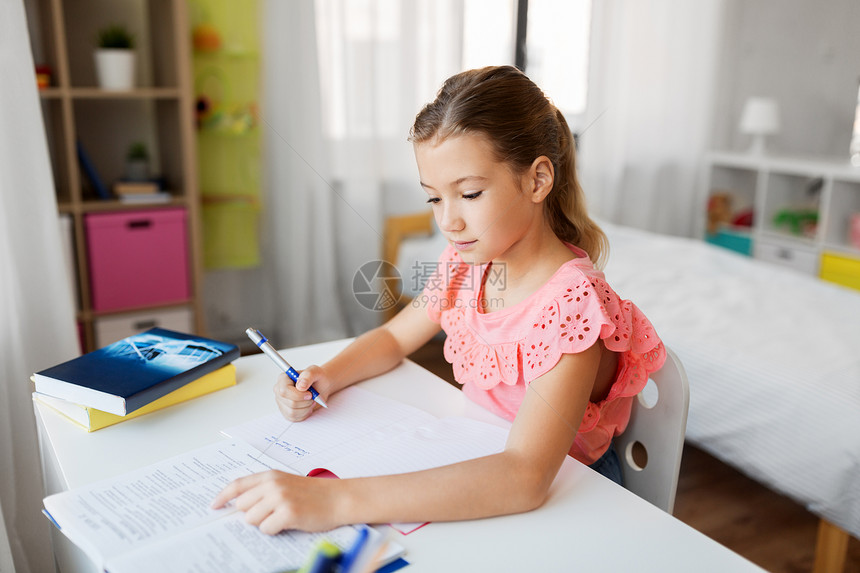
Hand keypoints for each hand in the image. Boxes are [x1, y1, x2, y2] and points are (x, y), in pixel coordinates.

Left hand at [211, 471, 339, 533]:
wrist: (337, 499)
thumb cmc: (313, 493)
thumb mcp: (286, 483)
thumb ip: (264, 489)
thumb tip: (239, 505)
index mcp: (271, 475)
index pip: (238, 485)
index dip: (223, 497)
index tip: (213, 506)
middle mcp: (273, 484)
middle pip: (242, 507)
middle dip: (252, 514)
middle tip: (271, 514)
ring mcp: (280, 498)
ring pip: (252, 520)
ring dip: (264, 523)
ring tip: (282, 517)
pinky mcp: (288, 513)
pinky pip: (266, 529)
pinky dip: (275, 530)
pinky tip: (288, 523)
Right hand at [274, 365, 332, 421]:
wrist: (321, 386)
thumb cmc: (317, 378)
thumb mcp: (315, 371)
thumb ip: (308, 375)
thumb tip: (300, 385)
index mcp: (283, 379)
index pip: (284, 391)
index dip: (298, 395)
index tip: (310, 394)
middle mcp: (279, 391)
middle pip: (290, 403)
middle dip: (305, 402)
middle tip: (312, 397)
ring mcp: (282, 402)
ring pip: (292, 412)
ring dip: (306, 408)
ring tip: (311, 401)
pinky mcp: (286, 412)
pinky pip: (294, 418)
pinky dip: (305, 414)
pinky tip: (308, 406)